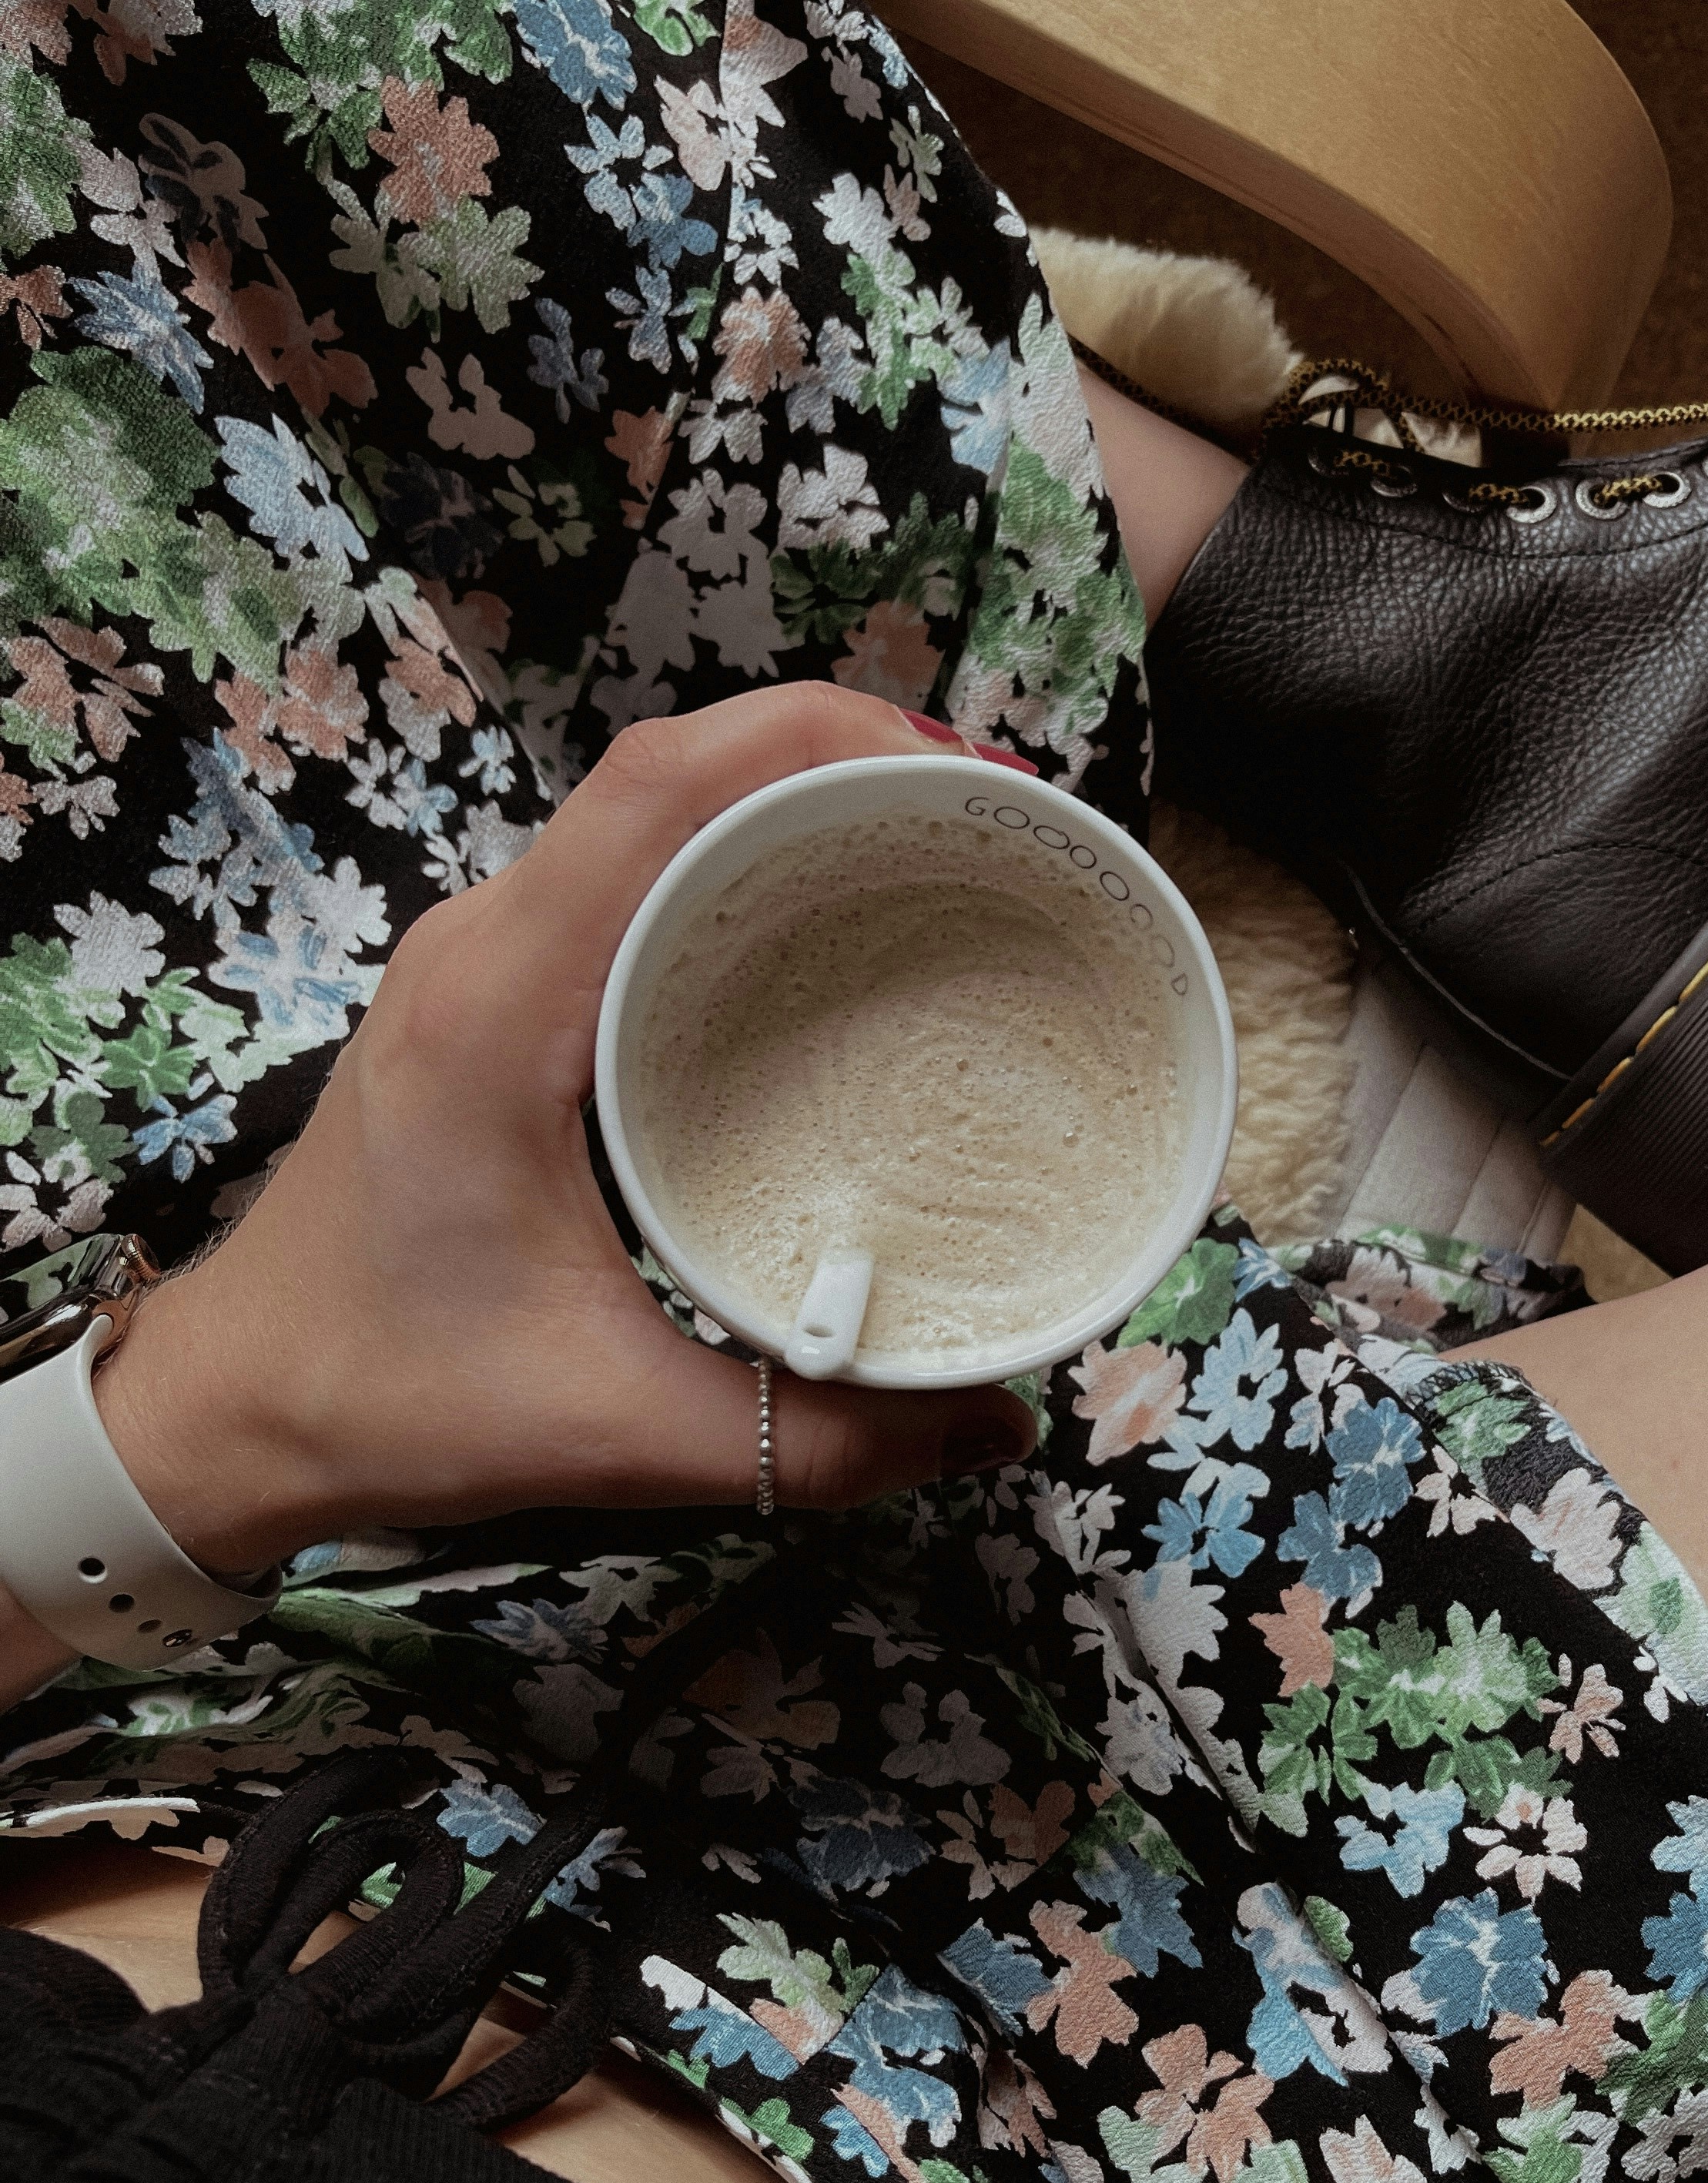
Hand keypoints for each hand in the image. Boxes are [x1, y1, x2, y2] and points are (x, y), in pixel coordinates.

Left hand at [94, 686, 1036, 1574]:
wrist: (233, 1410)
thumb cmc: (380, 1395)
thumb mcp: (614, 1429)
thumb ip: (813, 1441)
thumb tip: (994, 1429)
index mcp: (499, 1006)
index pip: (661, 787)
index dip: (823, 741)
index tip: (965, 783)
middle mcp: (486, 950)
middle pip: (679, 774)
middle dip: (848, 765)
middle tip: (999, 832)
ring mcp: (486, 964)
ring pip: (657, 819)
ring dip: (797, 811)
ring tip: (946, 861)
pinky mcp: (501, 1000)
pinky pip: (635, 885)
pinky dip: (744, 875)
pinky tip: (838, 937)